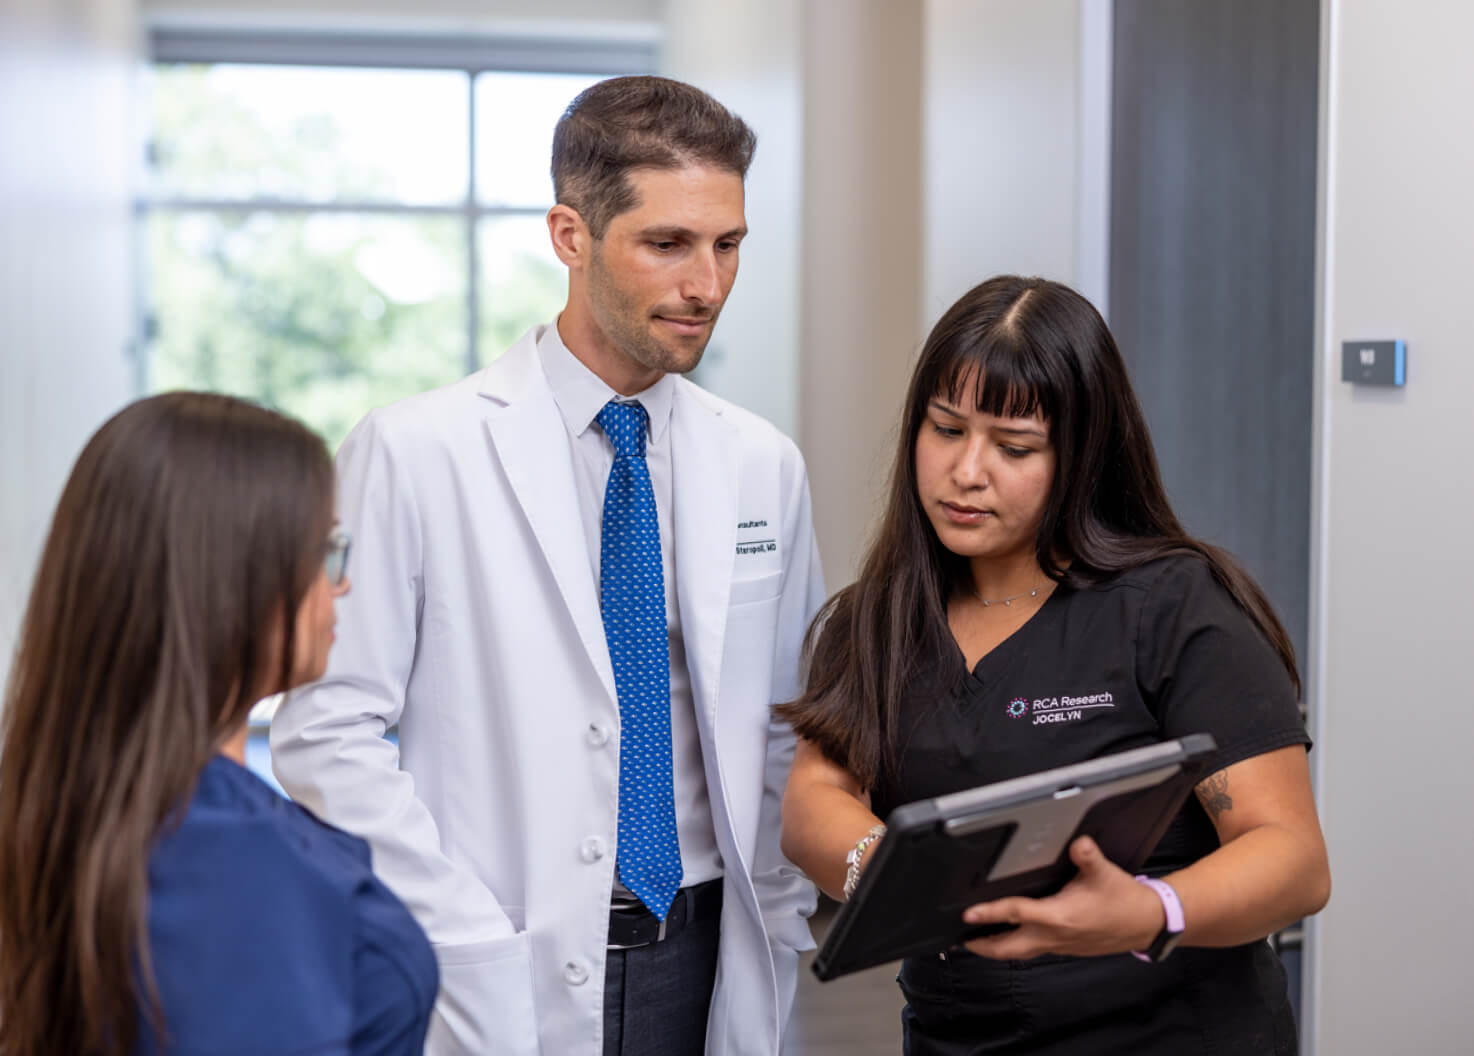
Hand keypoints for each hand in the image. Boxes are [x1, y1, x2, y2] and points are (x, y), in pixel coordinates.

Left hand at [960, 837, 1164, 959]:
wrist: (1146, 924)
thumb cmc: (1124, 899)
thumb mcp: (1105, 872)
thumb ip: (1088, 855)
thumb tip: (1079, 842)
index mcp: (1059, 917)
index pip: (1016, 914)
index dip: (989, 913)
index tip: (968, 914)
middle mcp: (1055, 935)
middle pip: (1008, 948)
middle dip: (982, 945)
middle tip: (961, 938)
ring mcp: (1059, 945)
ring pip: (1019, 953)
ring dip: (996, 948)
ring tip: (977, 941)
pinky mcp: (1065, 948)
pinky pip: (1033, 951)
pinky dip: (1016, 946)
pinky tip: (1011, 937)